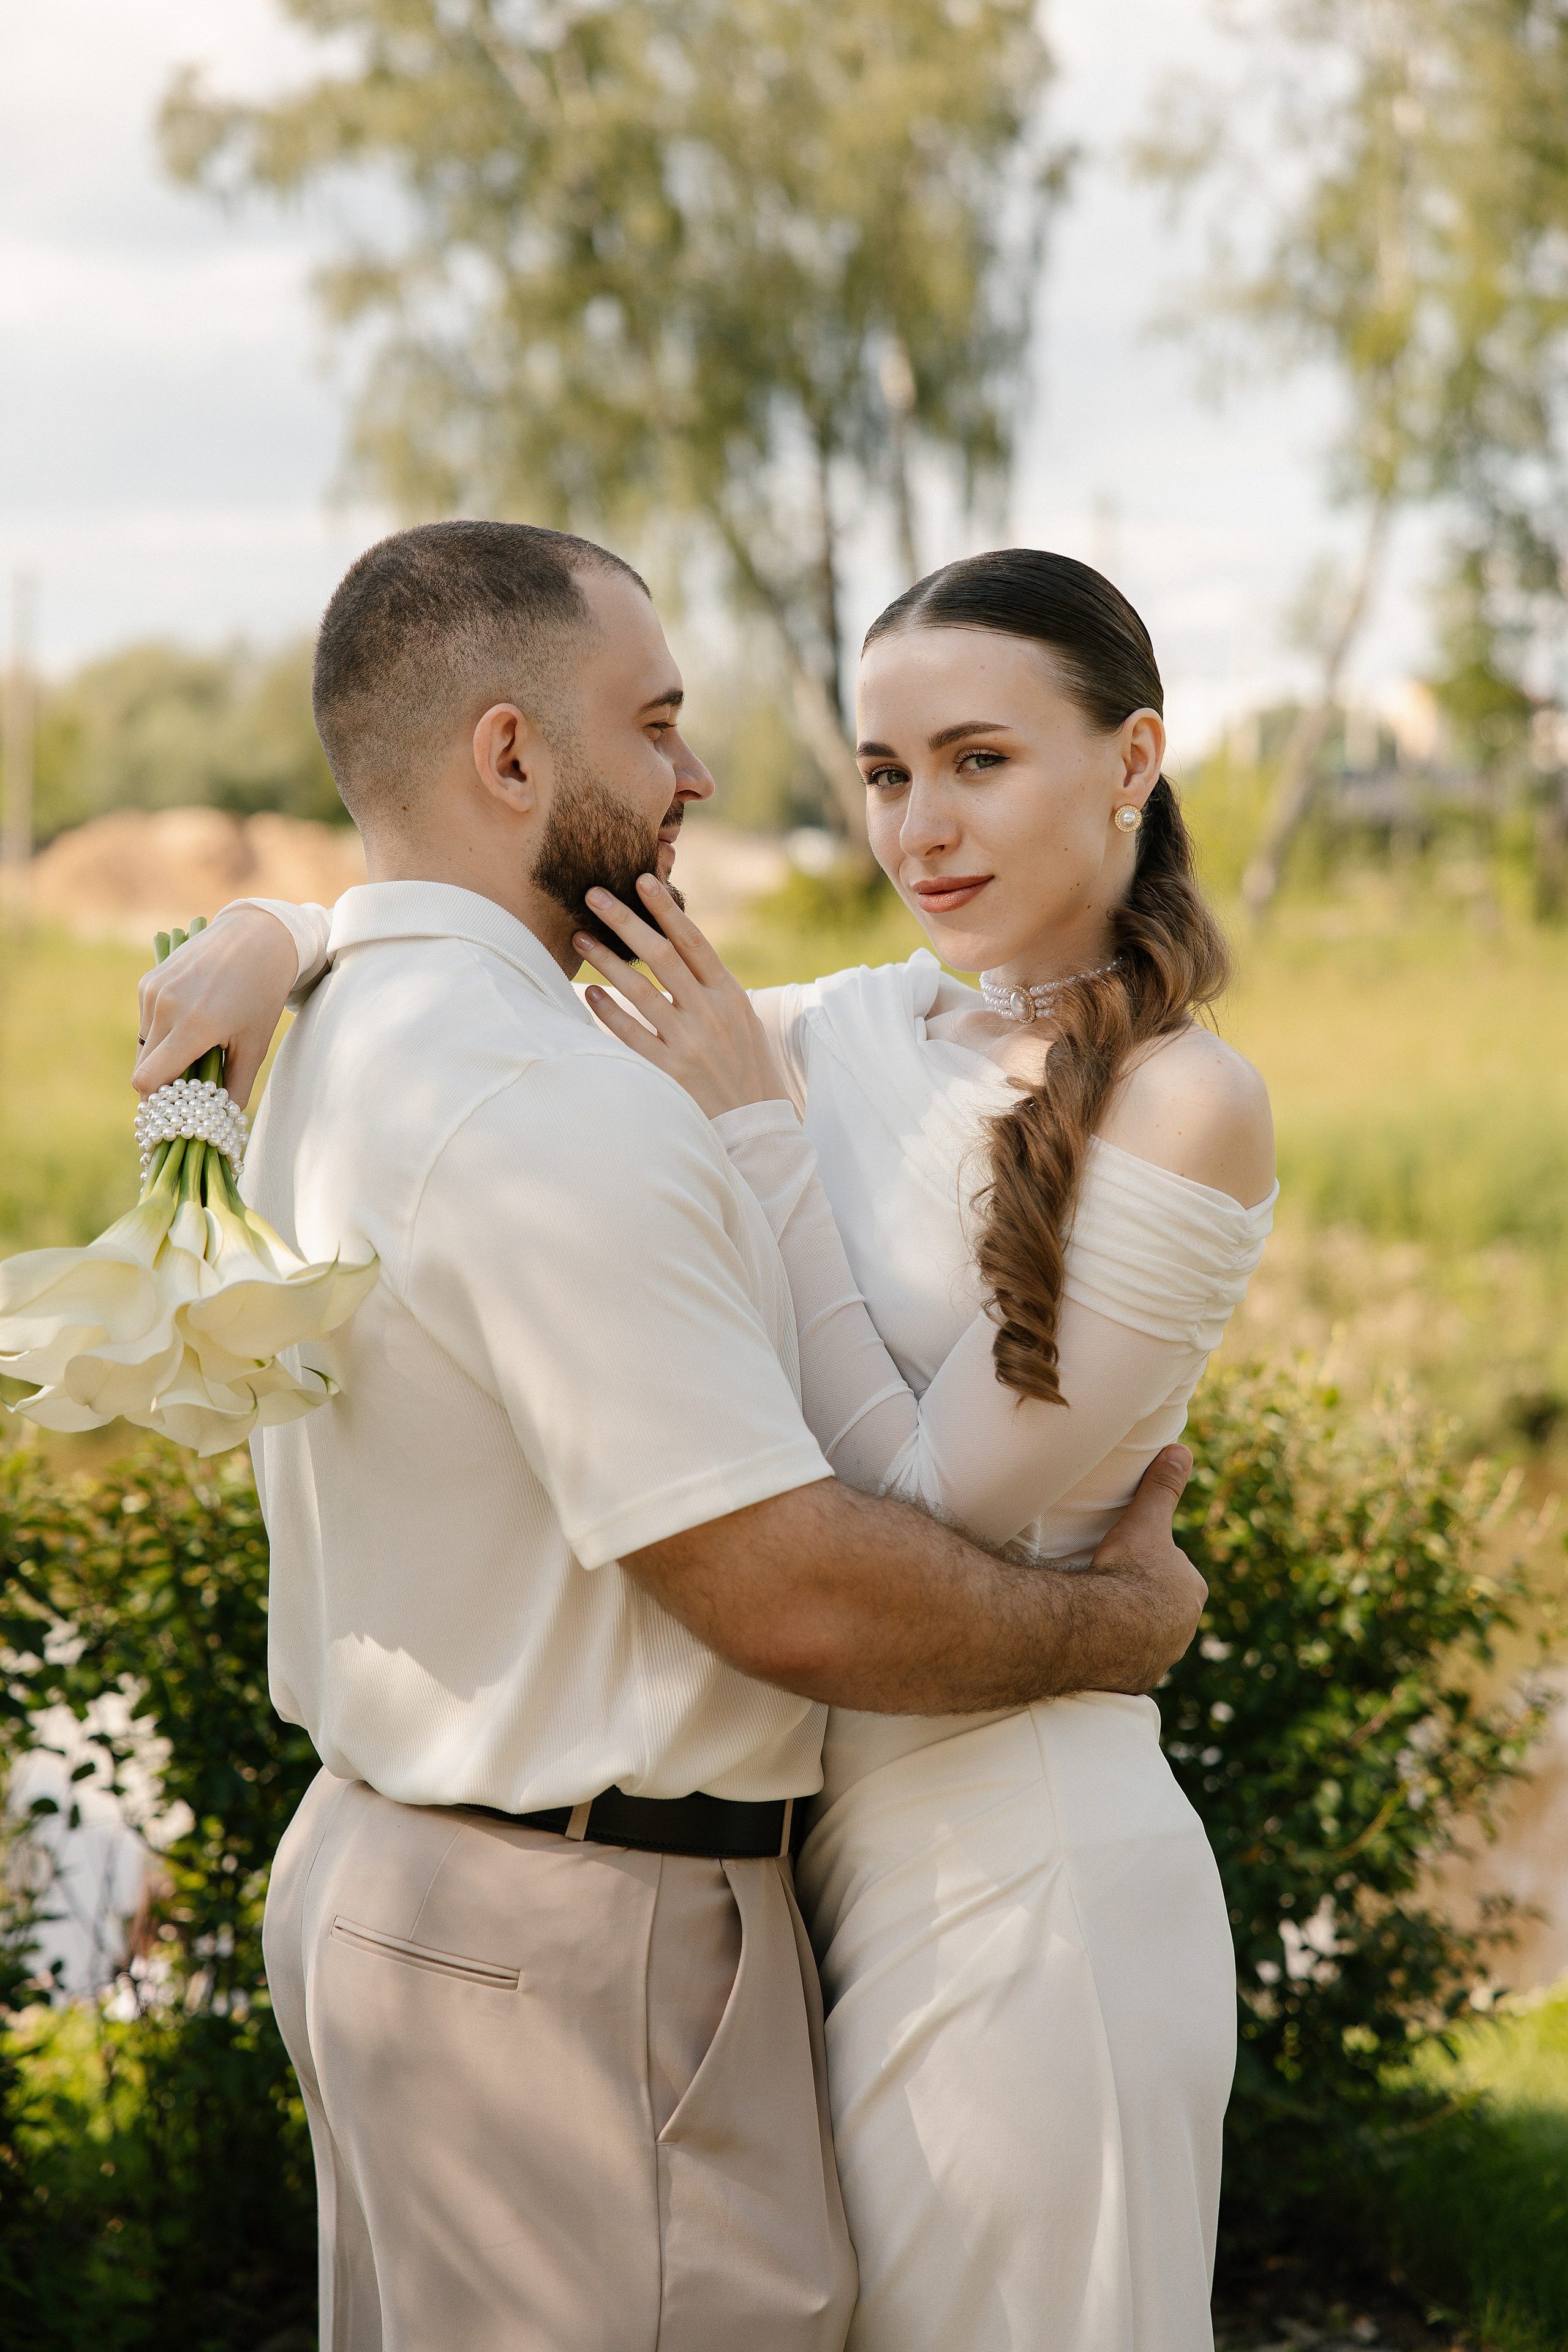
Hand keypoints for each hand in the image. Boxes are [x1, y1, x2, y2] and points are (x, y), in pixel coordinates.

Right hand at [134, 907, 298, 1107]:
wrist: (255, 938)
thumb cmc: (262, 995)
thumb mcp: (255, 1046)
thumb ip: (234, 1088)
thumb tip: (217, 1121)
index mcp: (194, 1026)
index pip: (148, 1081)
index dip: (159, 1101)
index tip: (179, 1107)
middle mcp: (166, 1007)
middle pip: (143, 1068)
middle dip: (163, 1083)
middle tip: (191, 1086)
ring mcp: (153, 991)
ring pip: (144, 1046)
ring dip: (163, 1056)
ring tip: (197, 1047)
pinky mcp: (148, 981)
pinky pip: (146, 1023)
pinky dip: (162, 1033)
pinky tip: (191, 1021)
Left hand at [572, 873, 792, 1119]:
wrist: (755, 1127)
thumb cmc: (744, 1067)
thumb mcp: (741, 1020)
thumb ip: (711, 987)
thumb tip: (677, 948)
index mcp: (729, 995)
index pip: (694, 941)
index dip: (667, 909)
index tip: (643, 880)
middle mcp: (708, 1014)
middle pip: (660, 956)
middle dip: (624, 921)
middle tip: (593, 895)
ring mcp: (687, 1043)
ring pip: (638, 991)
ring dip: (604, 960)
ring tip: (579, 937)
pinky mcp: (668, 1072)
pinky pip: (629, 1034)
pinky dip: (607, 1011)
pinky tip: (589, 992)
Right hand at [1085, 1445, 1206, 1692]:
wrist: (1106, 1627)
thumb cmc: (1130, 1572)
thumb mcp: (1146, 1522)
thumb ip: (1163, 1489)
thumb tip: (1182, 1450)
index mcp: (1191, 1592)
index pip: (1179, 1575)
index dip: (1157, 1567)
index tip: (1133, 1563)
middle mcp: (1184, 1629)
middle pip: (1166, 1609)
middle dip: (1146, 1601)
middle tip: (1113, 1588)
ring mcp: (1161, 1656)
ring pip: (1148, 1638)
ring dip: (1130, 1630)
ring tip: (1100, 1616)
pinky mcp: (1135, 1677)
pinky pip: (1125, 1664)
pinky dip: (1114, 1655)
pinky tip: (1095, 1645)